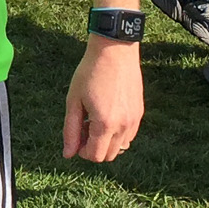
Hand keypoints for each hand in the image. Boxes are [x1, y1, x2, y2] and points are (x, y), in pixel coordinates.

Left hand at [62, 36, 143, 164]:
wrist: (114, 51)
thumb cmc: (90, 72)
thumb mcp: (74, 100)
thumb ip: (70, 130)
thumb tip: (68, 154)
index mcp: (105, 124)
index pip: (95, 156)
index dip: (82, 151)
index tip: (76, 135)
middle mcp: (123, 126)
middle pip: (109, 155)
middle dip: (94, 147)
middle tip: (84, 126)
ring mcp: (134, 120)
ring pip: (121, 147)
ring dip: (106, 141)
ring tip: (95, 119)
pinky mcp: (140, 112)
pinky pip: (129, 135)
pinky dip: (117, 133)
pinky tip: (108, 114)